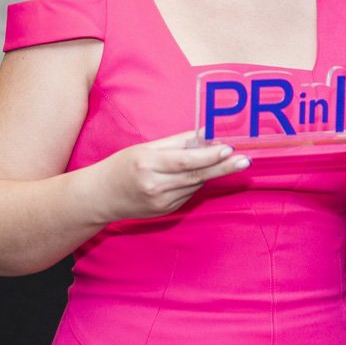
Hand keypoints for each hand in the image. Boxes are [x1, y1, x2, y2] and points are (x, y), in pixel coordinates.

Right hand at [94, 130, 250, 221]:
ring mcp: (161, 203)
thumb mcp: (146, 148)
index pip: (185, 161)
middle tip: (245, 160)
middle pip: (196, 176)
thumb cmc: (122, 166)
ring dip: (211, 173)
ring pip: (194, 185)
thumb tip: (205, 132)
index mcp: (147, 164)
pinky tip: (196, 174)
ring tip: (227, 161)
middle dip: (223, 168)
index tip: (228, 148)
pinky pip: (188, 194)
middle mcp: (154, 186)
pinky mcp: (165, 212)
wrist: (100, 197)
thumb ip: (177, 142)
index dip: (209, 155)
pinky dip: (196, 183)